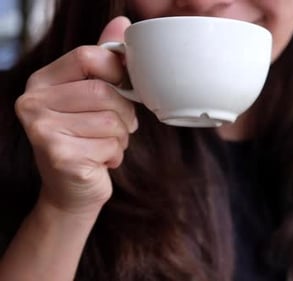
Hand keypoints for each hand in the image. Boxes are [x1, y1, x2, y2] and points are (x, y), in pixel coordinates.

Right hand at [15, 17, 136, 215]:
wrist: (71, 190)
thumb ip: (104, 61)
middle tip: (119, 127)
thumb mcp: (92, 98)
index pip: (88, 56)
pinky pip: (110, 145)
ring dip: (120, 137)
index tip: (124, 88)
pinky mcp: (58, 155)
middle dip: (123, 113)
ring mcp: (41, 130)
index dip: (117, 72)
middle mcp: (33, 102)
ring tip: (104, 145)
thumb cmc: (86, 140)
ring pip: (111, 120)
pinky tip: (99, 161)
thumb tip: (121, 22)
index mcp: (42, 82)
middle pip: (103, 92)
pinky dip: (115, 155)